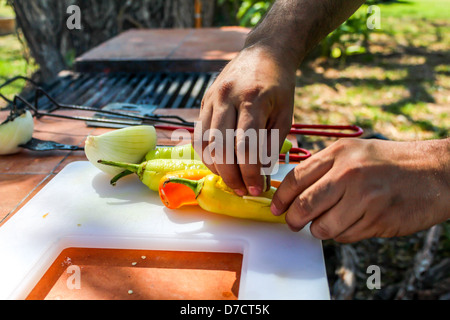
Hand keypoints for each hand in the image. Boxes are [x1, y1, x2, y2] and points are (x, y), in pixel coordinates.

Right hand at [194, 45, 295, 195]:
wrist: (264, 53)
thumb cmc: (279, 86)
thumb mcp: (285, 114)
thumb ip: (271, 144)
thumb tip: (258, 173)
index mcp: (252, 100)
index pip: (245, 147)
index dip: (250, 174)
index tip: (258, 189)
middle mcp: (226, 98)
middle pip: (220, 148)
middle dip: (231, 176)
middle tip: (243, 191)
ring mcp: (211, 99)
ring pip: (205, 144)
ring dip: (217, 168)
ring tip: (232, 180)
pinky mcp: (203, 102)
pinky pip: (199, 135)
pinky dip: (207, 155)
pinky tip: (220, 164)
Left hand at [271, 138, 449, 242]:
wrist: (435, 172)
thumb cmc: (389, 162)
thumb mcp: (354, 152)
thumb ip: (324, 168)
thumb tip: (292, 192)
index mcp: (339, 153)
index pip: (296, 178)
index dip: (281, 197)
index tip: (276, 208)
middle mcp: (349, 173)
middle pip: (304, 206)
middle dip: (293, 220)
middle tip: (294, 223)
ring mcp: (365, 197)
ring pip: (323, 227)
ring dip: (320, 229)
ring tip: (330, 221)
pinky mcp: (378, 219)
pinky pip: (345, 236)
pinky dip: (342, 234)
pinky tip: (354, 221)